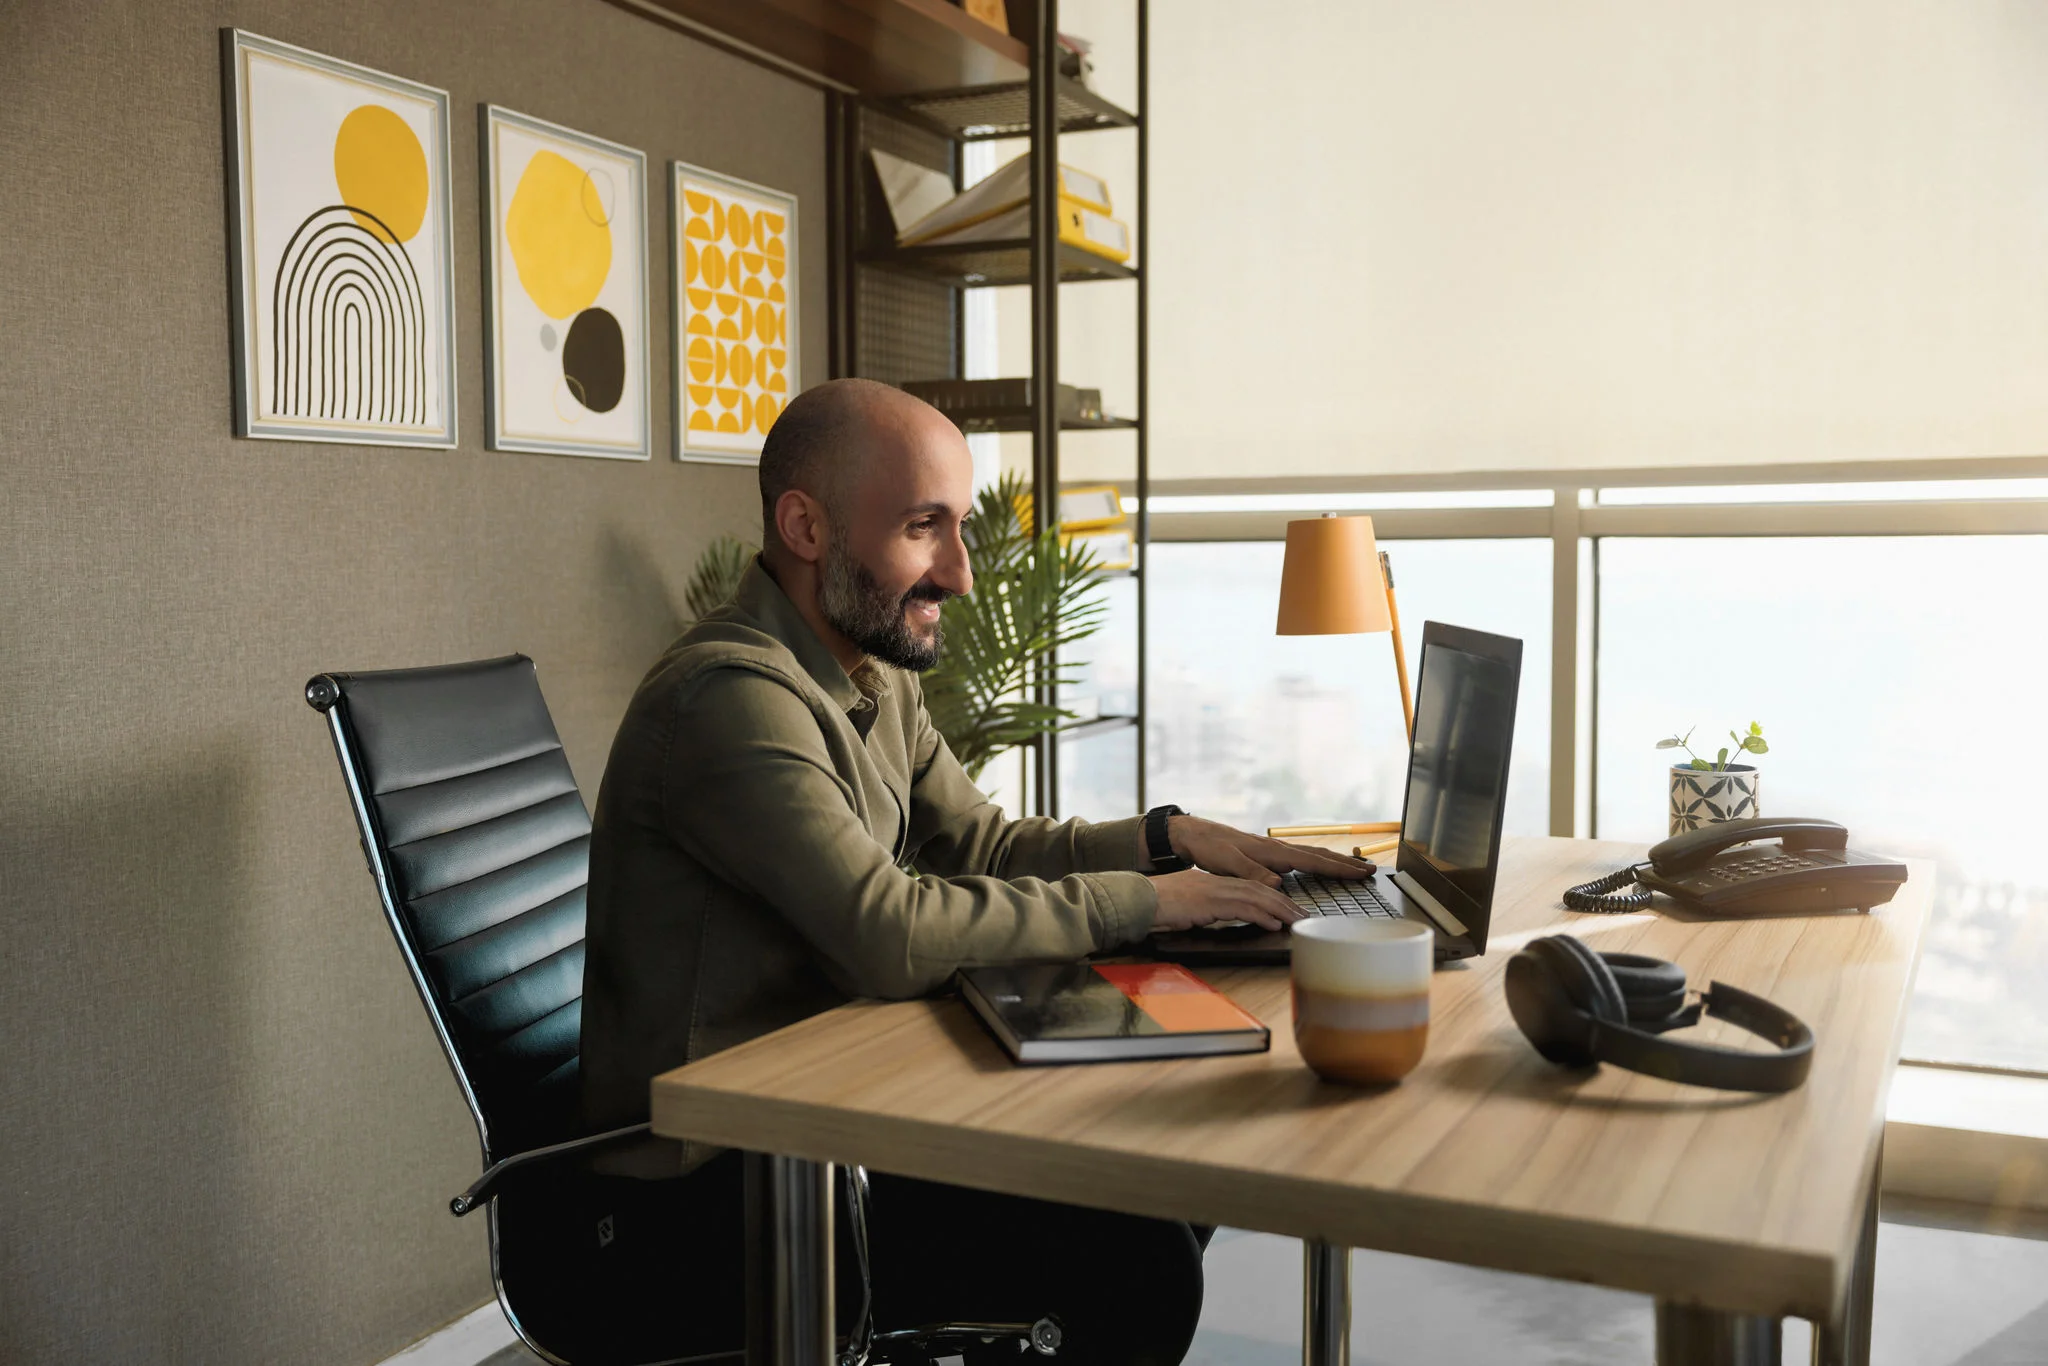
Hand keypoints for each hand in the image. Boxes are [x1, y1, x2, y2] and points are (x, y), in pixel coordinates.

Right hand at [1149, 868, 1305, 932]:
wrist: (1135, 900)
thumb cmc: (1153, 907)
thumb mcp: (1184, 907)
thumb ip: (1202, 909)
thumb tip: (1212, 918)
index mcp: (1209, 883)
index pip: (1247, 888)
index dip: (1270, 897)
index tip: (1285, 908)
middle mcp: (1215, 883)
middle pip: (1258, 890)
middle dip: (1283, 903)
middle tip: (1302, 915)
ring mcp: (1213, 890)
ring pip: (1256, 897)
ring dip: (1280, 909)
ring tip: (1297, 920)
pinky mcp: (1209, 902)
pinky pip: (1243, 908)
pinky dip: (1262, 916)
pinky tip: (1274, 924)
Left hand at [1156, 815, 1377, 889]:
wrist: (1194, 834)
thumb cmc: (1209, 848)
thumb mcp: (1227, 864)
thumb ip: (1252, 874)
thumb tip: (1278, 884)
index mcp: (1272, 851)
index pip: (1313, 861)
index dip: (1338, 869)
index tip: (1362, 873)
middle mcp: (1277, 849)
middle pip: (1319, 856)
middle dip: (1346, 865)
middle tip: (1371, 872)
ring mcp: (1274, 850)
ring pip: (1312, 856)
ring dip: (1335, 862)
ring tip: (1355, 869)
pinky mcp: (1268, 854)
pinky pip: (1300, 858)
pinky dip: (1317, 862)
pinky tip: (1320, 867)